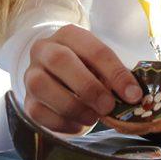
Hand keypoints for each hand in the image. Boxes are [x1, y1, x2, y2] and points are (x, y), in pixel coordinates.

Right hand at [24, 25, 142, 133]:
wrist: (57, 78)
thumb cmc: (86, 70)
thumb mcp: (100, 66)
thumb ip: (114, 77)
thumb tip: (133, 96)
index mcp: (69, 35)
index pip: (93, 49)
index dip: (115, 72)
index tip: (133, 94)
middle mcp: (44, 50)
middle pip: (60, 60)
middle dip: (88, 87)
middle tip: (108, 107)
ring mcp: (31, 74)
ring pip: (42, 86)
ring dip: (72, 106)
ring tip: (93, 117)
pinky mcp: (26, 100)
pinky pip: (38, 112)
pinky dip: (62, 122)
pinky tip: (78, 124)